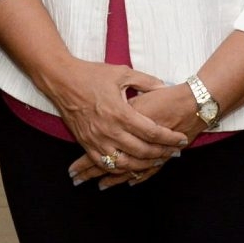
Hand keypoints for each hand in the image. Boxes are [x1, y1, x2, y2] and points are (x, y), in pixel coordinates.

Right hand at [42, 61, 188, 177]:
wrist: (61, 80)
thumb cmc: (92, 74)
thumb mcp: (122, 73)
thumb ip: (145, 81)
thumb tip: (163, 86)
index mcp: (121, 112)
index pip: (152, 132)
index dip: (170, 138)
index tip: (182, 139)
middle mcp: (109, 130)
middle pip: (142, 151)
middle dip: (162, 153)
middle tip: (174, 153)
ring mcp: (96, 140)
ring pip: (125, 163)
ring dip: (144, 165)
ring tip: (157, 161)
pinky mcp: (86, 144)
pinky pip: (106, 164)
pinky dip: (121, 169)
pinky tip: (132, 166)